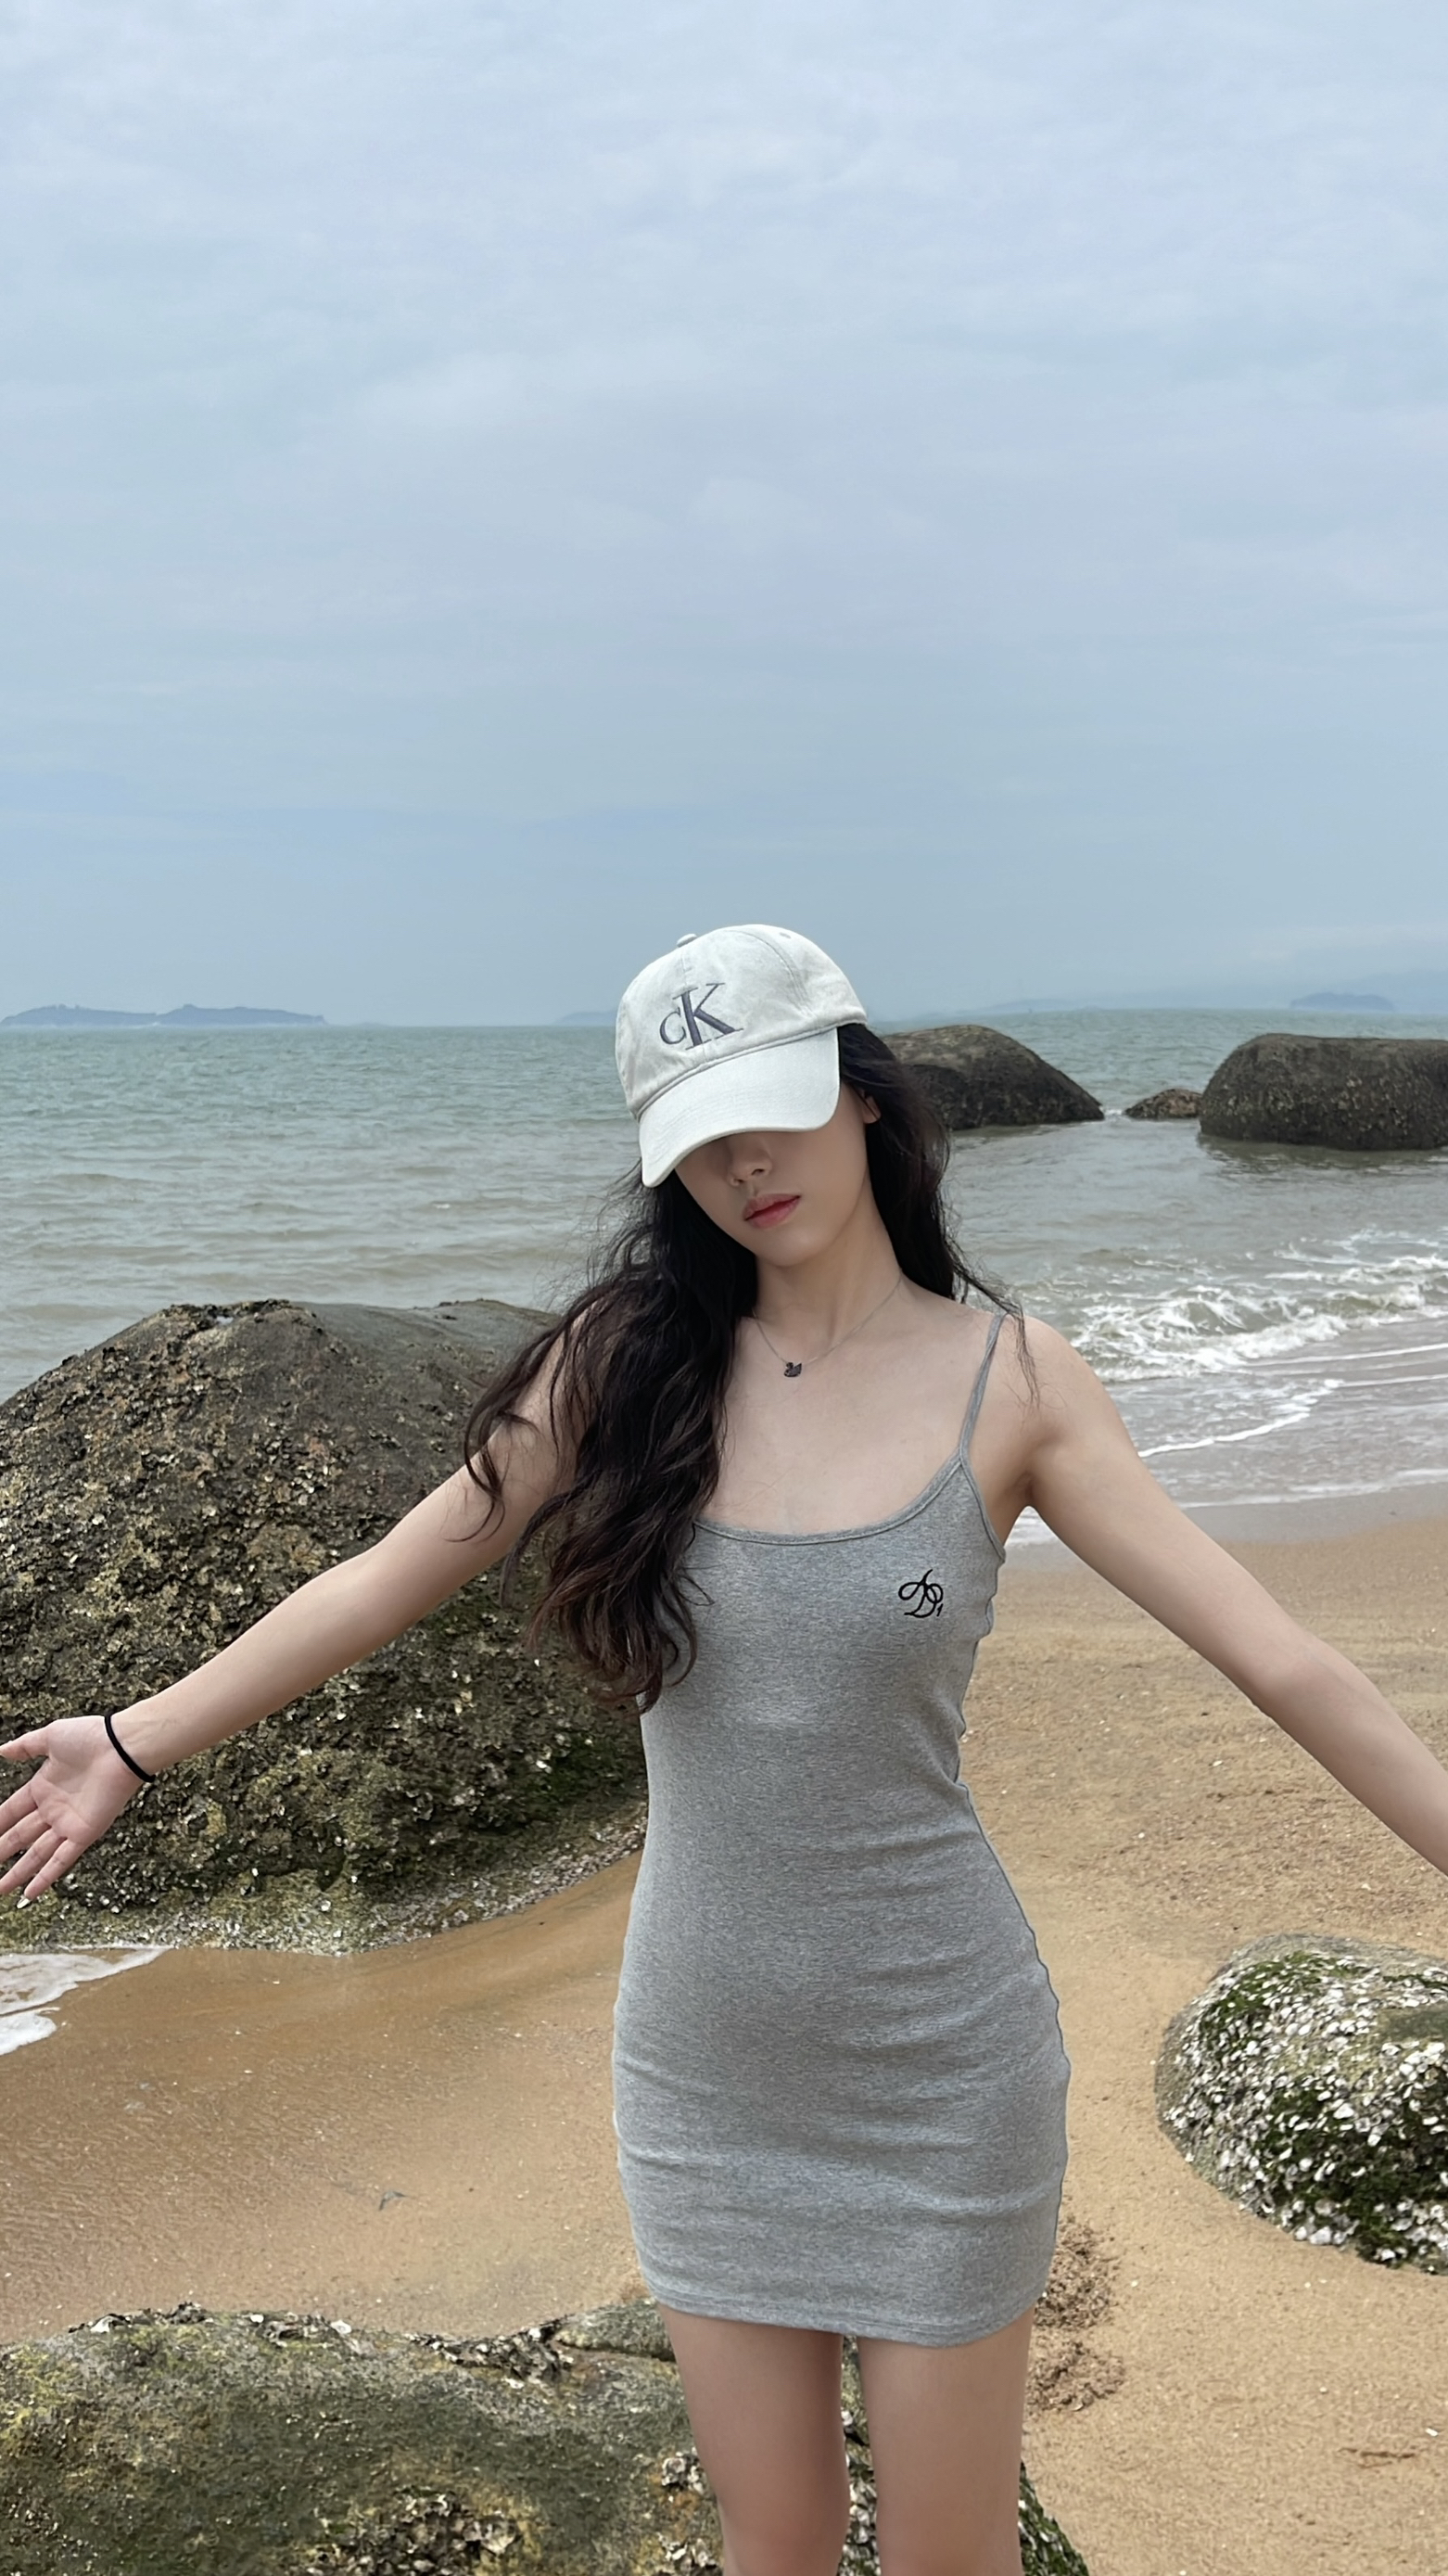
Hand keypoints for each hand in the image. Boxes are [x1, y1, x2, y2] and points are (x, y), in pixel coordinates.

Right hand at [0, 1715, 145, 1901]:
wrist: (122, 1748)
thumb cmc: (91, 1738)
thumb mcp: (51, 1737)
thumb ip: (26, 1746)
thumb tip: (2, 1751)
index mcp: (43, 1788)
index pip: (11, 1812)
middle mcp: (53, 1810)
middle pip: (19, 1837)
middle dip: (1, 1853)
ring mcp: (68, 1824)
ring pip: (36, 1855)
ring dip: (17, 1873)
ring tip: (0, 1889)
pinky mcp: (84, 1834)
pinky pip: (61, 1861)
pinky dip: (45, 1877)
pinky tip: (30, 1893)